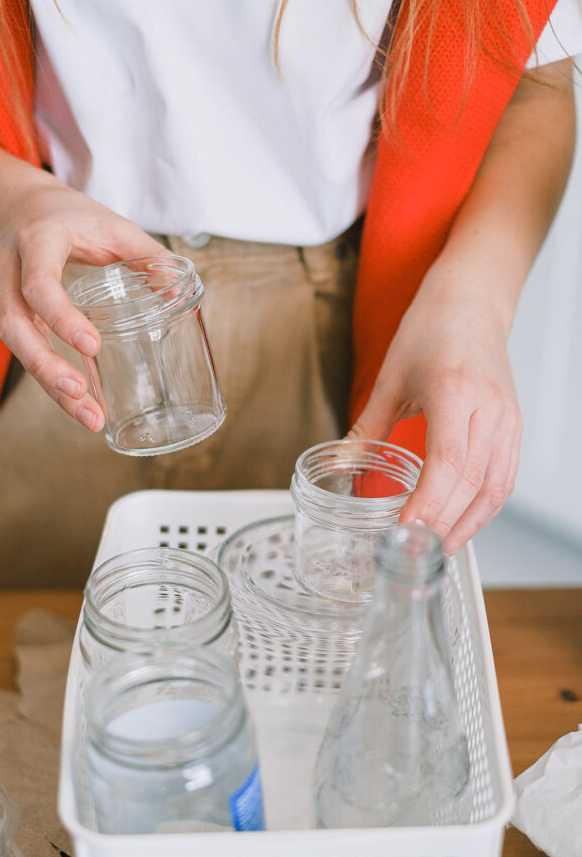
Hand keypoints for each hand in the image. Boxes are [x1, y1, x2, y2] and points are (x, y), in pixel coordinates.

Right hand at [0, 172, 169, 429]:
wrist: (18, 208)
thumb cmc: (70, 218)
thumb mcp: (111, 225)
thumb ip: (147, 255)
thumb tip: (179, 294)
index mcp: (38, 243)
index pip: (40, 284)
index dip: (61, 317)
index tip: (92, 345)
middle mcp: (10, 272)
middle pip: (16, 327)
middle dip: (46, 366)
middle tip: (80, 393)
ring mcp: (3, 297)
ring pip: (15, 348)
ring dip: (49, 385)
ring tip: (88, 416)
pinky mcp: (8, 317)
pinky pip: (24, 354)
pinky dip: (51, 382)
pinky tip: (80, 404)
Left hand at [347, 270, 521, 553]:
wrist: (472, 302)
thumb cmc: (432, 330)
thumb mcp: (390, 377)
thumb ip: (368, 428)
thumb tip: (343, 466)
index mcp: (455, 392)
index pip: (449, 462)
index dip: (429, 503)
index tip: (406, 531)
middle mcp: (489, 408)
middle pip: (473, 483)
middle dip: (444, 524)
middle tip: (414, 554)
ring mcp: (507, 419)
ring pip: (495, 487)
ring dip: (468, 525)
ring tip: (436, 549)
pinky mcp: (513, 426)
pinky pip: (504, 478)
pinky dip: (483, 508)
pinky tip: (459, 523)